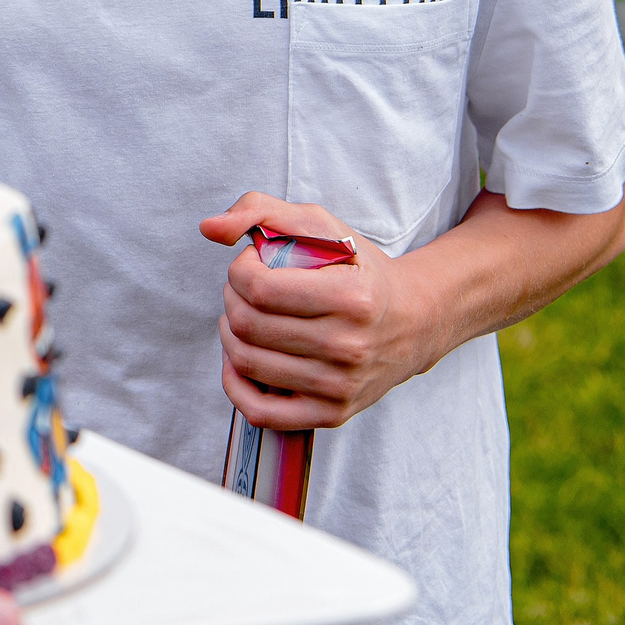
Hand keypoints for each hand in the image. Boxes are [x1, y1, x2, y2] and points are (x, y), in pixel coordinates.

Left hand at [200, 193, 439, 430]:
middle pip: (247, 325)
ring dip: (230, 335)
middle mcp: (349, 346)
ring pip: (247, 363)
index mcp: (350, 297)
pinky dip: (235, 385)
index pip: (258, 288)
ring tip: (246, 317)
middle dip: (232, 299)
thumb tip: (208, 228)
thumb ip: (261, 211)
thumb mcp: (320, 225)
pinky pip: (261, 412)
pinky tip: (238, 361)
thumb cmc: (358, 269)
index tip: (252, 264)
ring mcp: (340, 385)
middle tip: (246, 290)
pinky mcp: (332, 413)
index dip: (239, 270)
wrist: (415, 320)